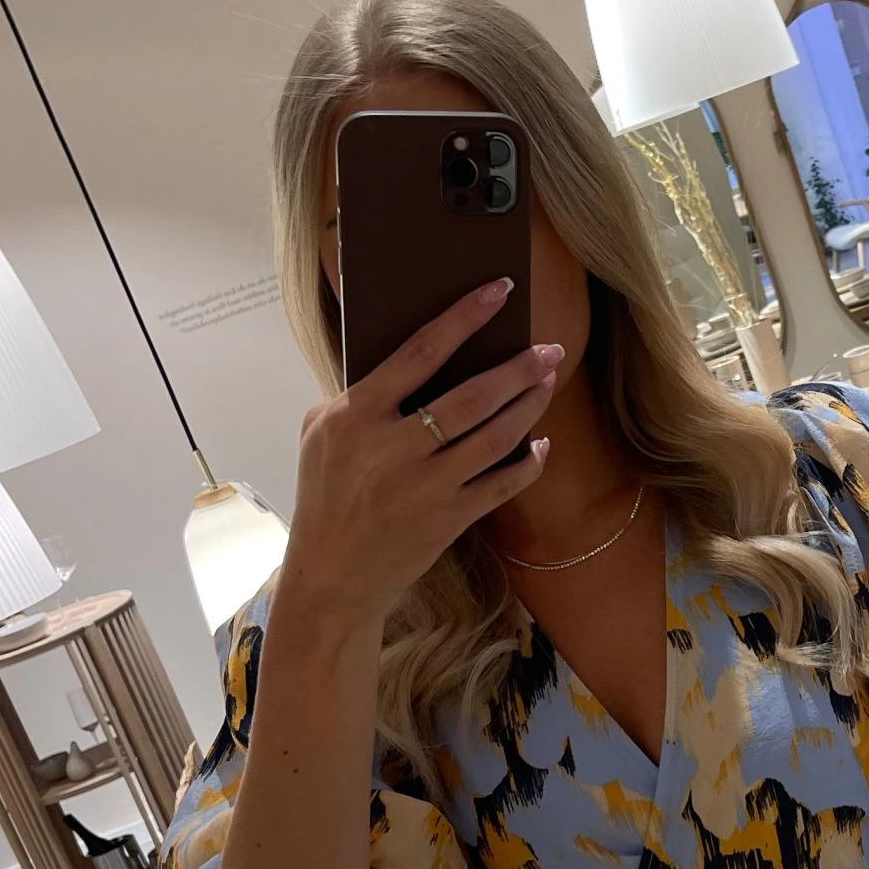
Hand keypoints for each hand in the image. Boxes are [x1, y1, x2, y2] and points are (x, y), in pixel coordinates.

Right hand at [283, 282, 558, 627]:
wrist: (332, 576)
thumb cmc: (325, 497)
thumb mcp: (319, 436)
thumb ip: (356, 397)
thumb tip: (406, 362)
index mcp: (356, 416)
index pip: (418, 352)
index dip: (463, 318)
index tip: (498, 291)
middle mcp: (392, 448)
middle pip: (472, 397)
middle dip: (519, 369)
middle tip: (550, 349)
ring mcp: (424, 487)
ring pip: (494, 437)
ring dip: (530, 406)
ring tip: (548, 383)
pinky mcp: (448, 520)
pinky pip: (502, 483)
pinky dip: (527, 462)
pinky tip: (540, 445)